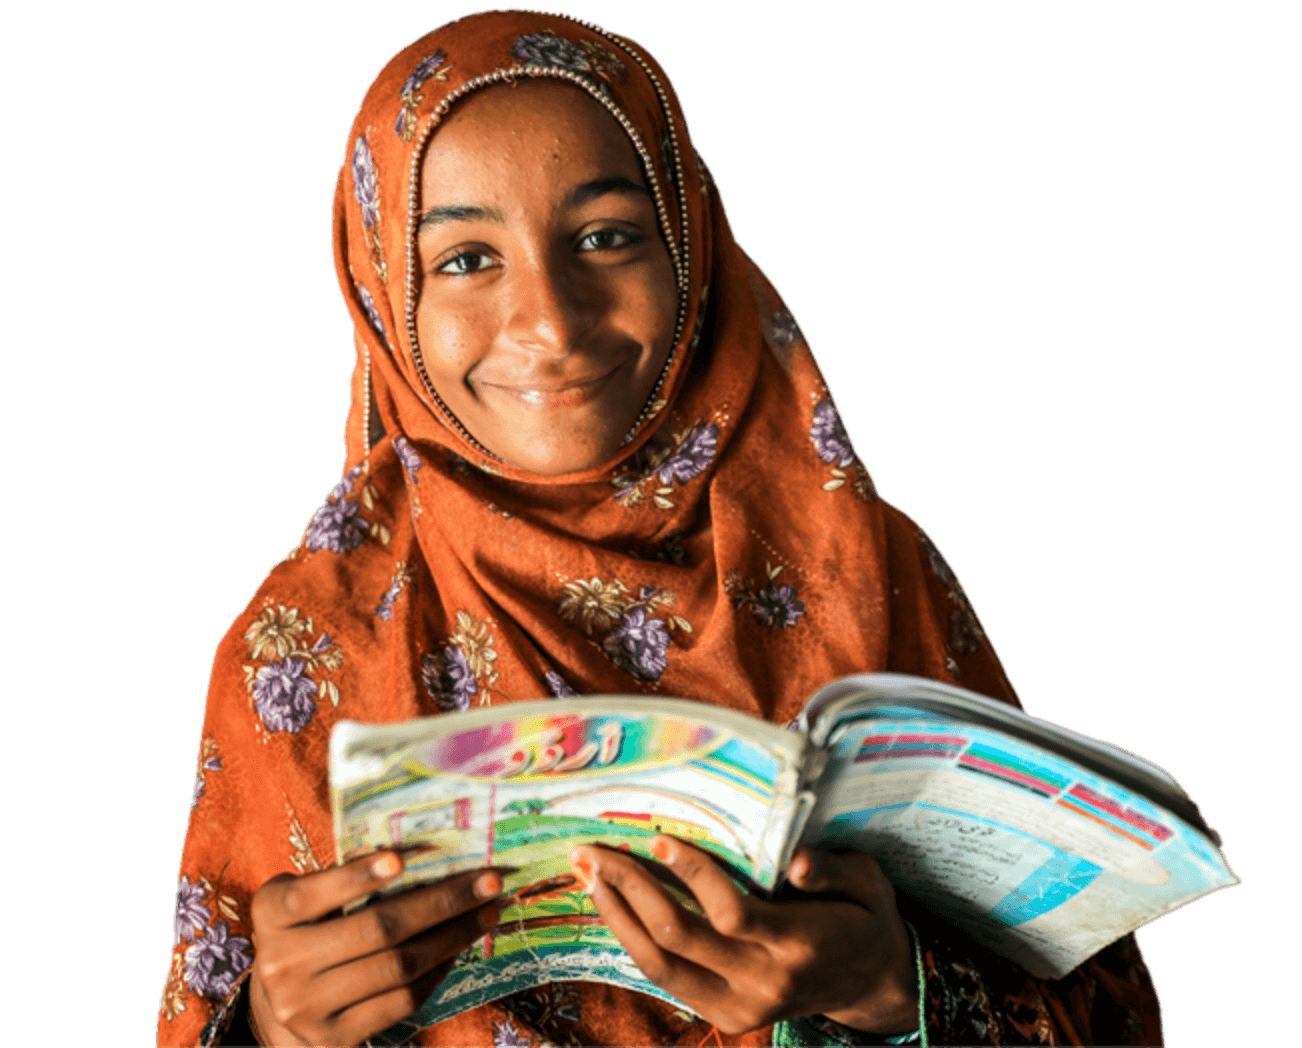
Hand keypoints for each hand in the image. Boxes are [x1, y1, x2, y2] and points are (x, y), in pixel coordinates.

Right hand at [248, 851, 504, 1047]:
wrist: (281, 1010)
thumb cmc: (309, 932)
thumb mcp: (309, 900)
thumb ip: (345, 879)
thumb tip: (426, 854)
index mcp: (272, 914)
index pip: (312, 894)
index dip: (356, 878)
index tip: (401, 858)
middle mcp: (281, 964)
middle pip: (377, 930)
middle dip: (441, 902)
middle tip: (489, 880)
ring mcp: (305, 1008)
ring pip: (398, 966)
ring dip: (453, 936)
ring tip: (487, 912)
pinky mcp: (335, 1038)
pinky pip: (402, 1000)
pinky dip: (438, 969)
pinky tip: (459, 947)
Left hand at [569, 837, 917, 1036]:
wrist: (872, 984)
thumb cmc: (865, 917)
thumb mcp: (867, 883)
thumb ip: (833, 871)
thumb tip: (798, 859)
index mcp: (799, 945)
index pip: (731, 914)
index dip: (692, 875)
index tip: (658, 837)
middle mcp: (764, 983)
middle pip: (680, 940)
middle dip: (631, 889)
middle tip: (594, 850)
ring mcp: (741, 1008)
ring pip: (660, 968)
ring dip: (618, 917)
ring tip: (589, 875)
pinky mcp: (726, 1017)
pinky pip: (667, 979)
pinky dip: (634, 941)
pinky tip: (614, 905)